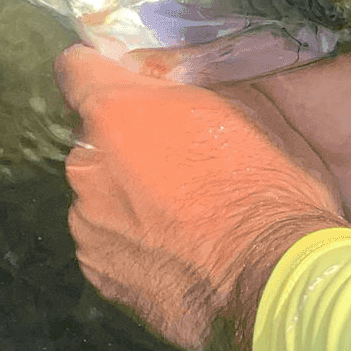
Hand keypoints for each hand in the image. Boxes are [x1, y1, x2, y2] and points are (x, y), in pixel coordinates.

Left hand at [55, 44, 346, 350]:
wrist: (275, 283)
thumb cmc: (264, 187)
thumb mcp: (233, 107)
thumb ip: (172, 86)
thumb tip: (149, 76)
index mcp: (112, 111)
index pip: (74, 67)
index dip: (98, 71)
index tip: (122, 86)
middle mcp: (85, 164)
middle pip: (89, 137)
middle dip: (121, 143)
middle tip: (174, 165)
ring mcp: (86, 223)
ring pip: (97, 193)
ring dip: (124, 198)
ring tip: (181, 221)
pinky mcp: (97, 272)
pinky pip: (105, 242)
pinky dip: (130, 244)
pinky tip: (174, 255)